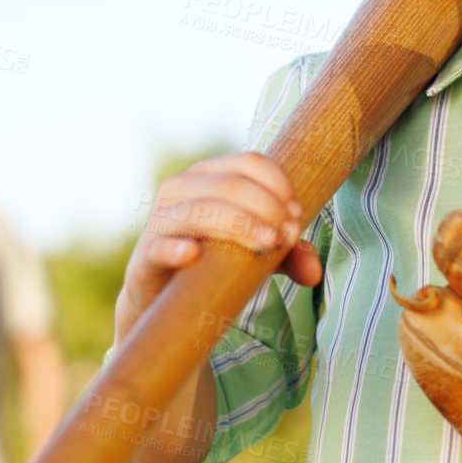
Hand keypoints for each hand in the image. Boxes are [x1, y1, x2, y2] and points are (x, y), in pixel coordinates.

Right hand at [114, 151, 322, 344]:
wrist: (165, 299)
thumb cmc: (216, 262)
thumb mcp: (257, 253)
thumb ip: (288, 255)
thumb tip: (315, 271)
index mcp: (207, 175)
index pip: (249, 163)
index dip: (279, 185)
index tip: (297, 214)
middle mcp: (180, 188)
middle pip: (230, 184)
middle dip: (267, 208)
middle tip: (287, 235)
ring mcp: (160, 221)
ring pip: (202, 210)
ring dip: (241, 225)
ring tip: (269, 244)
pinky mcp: (146, 256)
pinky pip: (160, 247)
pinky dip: (177, 248)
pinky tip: (195, 253)